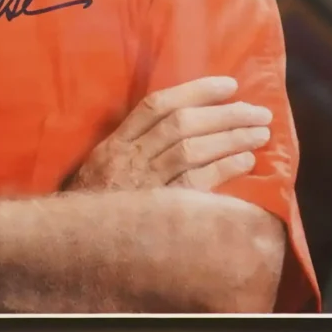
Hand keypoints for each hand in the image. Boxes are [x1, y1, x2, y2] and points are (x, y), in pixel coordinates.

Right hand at [65, 76, 273, 192]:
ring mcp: (142, 184)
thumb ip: (134, 148)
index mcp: (114, 144)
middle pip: (181, 124)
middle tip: (258, 111)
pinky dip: (223, 169)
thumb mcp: (102, 170)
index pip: (156, 106)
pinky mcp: (156, 211)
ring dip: (231, 138)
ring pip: (191, 150)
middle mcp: (128, 158)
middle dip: (224, 114)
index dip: (195, 91)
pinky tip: (246, 162)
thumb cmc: (93, 208)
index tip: (229, 85)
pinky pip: (195, 184)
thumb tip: (184, 128)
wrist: (70, 246)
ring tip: (261, 133)